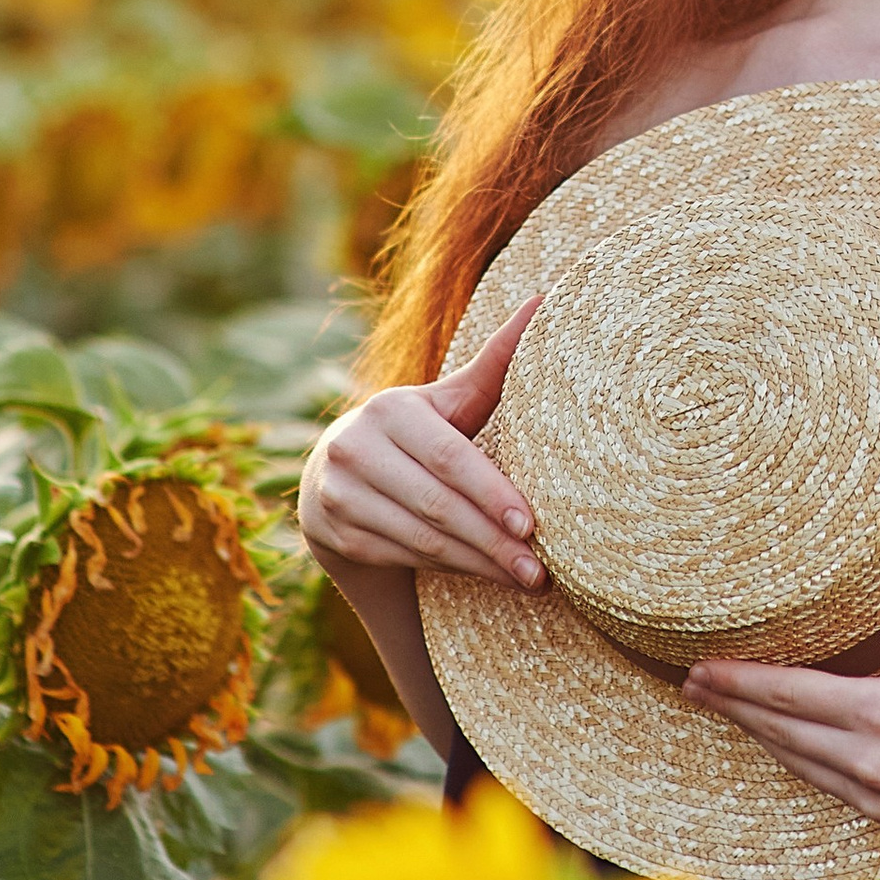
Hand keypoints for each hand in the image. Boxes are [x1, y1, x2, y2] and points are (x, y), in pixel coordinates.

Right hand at [298, 301, 545, 590]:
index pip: (448, 457)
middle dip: (493, 541)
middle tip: (540, 569)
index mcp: (390, 410)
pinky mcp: (335, 534)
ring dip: (478, 563)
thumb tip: (544, 301)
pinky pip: (403, 557)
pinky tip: (487, 577)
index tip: (533, 524)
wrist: (339, 477)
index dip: (490, 492)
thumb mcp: (449, 400)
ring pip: (421, 538)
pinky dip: (449, 570)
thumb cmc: (418, 434)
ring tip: (527, 579)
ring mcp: (339, 494)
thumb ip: (494, 363)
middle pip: (437, 505)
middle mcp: (354, 448)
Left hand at [681, 513, 879, 875]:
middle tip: (689, 684)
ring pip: (798, 765)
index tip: (698, 668)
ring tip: (726, 712)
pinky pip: (828, 788)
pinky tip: (789, 750)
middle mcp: (871, 763)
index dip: (739, 682)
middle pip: (779, 732)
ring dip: (759, 737)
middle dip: (733, 708)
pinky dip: (798, 763)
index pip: (789, 695)